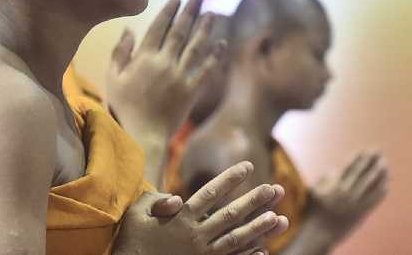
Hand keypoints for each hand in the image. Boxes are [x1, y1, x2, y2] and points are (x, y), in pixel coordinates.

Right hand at [106, 0, 226, 141]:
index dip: (168, 11)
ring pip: (195, 47)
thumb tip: (129, 29)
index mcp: (143, 59)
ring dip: (205, 29)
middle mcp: (163, 63)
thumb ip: (120, 52)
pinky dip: (215, 56)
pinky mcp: (191, 91)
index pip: (158, 28)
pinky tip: (222, 44)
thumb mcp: (113, 78)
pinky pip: (206, 70)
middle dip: (190, 12)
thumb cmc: (123, 108)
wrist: (142, 136)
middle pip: (180, 32)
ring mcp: (179, 77)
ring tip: (212, 13)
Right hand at [114, 162, 288, 254]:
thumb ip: (158, 200)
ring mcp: (201, 254)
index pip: (211, 193)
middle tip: (274, 189)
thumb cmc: (132, 235)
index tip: (248, 166)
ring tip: (279, 219)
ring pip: (236, 239)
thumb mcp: (138, 211)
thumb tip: (177, 197)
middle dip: (254, 201)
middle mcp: (195, 235)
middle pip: (231, 215)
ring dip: (258, 228)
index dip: (231, 179)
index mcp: (181, 217)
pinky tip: (263, 250)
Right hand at [311, 151, 387, 242]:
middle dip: (370, 161)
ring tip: (385, 163)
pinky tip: (387, 184)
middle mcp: (347, 193)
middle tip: (378, 150)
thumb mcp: (313, 191)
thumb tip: (335, 169)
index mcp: (334, 186)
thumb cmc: (313, 211)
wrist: (320, 234)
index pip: (349, 168)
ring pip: (371, 185)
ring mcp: (356, 204)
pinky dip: (382, 191)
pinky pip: (374, 200)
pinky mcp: (362, 213)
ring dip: (379, 173)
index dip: (358, 158)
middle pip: (362, 173)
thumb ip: (324, 179)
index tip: (365, 149)